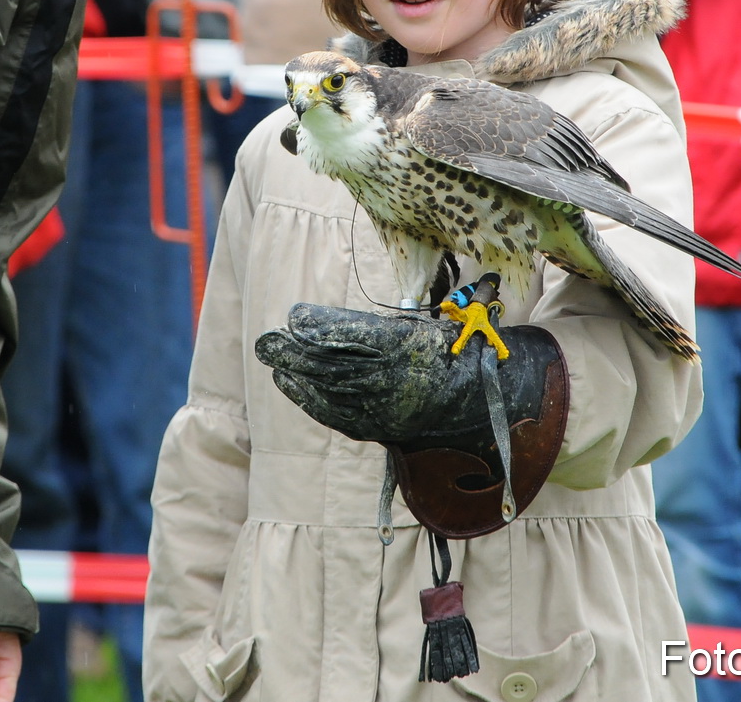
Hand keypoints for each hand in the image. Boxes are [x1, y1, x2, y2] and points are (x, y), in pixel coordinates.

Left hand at [255, 303, 557, 446]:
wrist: (473, 402)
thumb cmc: (443, 351)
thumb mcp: (416, 326)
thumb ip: (371, 326)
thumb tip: (309, 320)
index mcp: (409, 347)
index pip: (356, 336)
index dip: (322, 327)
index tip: (295, 315)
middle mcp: (394, 379)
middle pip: (336, 364)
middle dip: (296, 351)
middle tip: (266, 339)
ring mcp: (385, 406)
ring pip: (331, 388)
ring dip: (296, 371)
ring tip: (271, 354)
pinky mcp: (377, 425)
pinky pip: (336, 412)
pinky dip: (308, 397)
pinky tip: (288, 380)